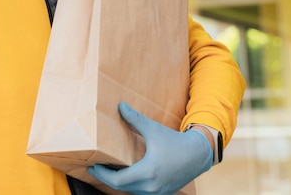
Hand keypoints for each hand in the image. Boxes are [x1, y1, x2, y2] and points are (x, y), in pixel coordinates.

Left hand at [88, 102, 212, 194]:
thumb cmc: (175, 142)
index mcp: (148, 172)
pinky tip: (124, 175)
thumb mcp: (153, 129)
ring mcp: (157, 192)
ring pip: (130, 191)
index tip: (93, 166)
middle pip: (121, 187)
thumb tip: (120, 106)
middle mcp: (151, 186)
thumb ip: (135, 119)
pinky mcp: (161, 193)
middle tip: (95, 168)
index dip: (103, 174)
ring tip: (108, 170)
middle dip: (106, 178)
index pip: (118, 180)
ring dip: (118, 183)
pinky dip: (130, 185)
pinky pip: (139, 192)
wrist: (197, 155)